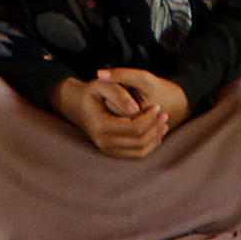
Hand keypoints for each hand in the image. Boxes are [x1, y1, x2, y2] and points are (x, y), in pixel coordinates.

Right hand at [66, 69, 186, 160]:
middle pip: (139, 141)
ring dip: (155, 138)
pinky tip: (155, 131)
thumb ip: (119, 93)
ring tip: (162, 123)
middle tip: (164, 114)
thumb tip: (135, 109)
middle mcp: (103, 142)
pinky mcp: (113, 152)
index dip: (149, 118)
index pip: (134, 128)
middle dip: (155, 128)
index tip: (157, 107)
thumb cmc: (92, 92)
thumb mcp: (102, 84)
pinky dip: (150, 145)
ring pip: (140, 151)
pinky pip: (137, 155)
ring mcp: (107, 149)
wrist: (76, 104)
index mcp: (101, 125)